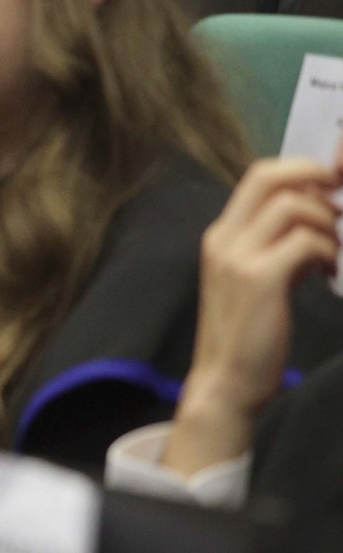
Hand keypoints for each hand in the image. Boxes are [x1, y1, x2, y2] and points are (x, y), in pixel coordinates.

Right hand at [165, 154, 341, 473]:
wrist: (225, 382)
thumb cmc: (245, 334)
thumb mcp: (252, 279)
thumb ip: (275, 246)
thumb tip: (318, 219)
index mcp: (221, 235)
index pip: (259, 176)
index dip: (301, 171)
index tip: (331, 189)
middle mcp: (224, 238)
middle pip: (270, 177)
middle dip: (316, 179)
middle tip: (340, 205)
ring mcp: (237, 257)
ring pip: (293, 206)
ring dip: (327, 223)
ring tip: (333, 253)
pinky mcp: (258, 280)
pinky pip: (305, 243)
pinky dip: (327, 252)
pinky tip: (327, 275)